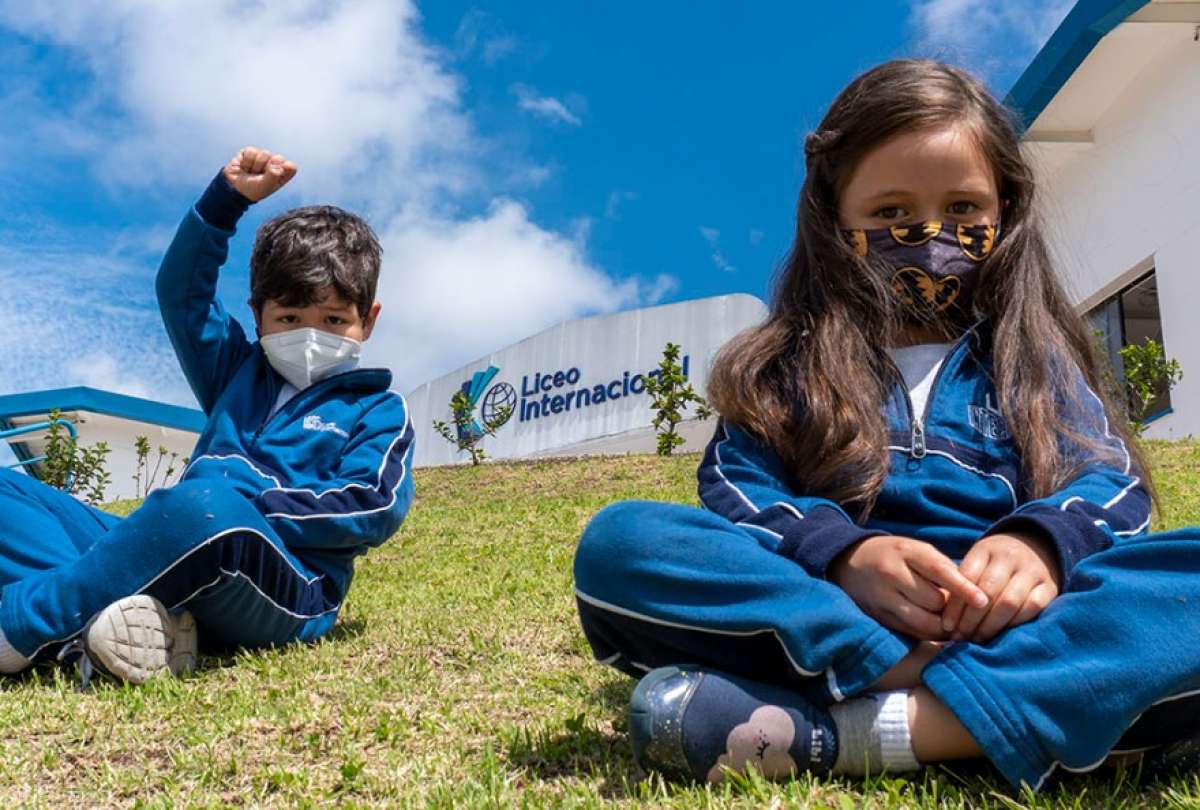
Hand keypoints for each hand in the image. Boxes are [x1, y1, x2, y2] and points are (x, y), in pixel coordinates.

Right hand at [223, 146, 297, 201]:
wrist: (234, 188)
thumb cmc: (253, 189)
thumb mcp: (265, 186)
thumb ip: (273, 174)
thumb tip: (277, 161)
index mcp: (282, 174)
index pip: (291, 167)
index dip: (286, 168)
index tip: (278, 173)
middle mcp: (274, 164)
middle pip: (279, 158)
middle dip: (268, 168)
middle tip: (259, 176)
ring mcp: (263, 157)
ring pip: (265, 153)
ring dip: (256, 166)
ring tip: (251, 172)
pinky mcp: (250, 152)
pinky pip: (251, 151)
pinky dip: (247, 161)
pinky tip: (244, 167)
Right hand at [830, 535, 988, 640]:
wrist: (850, 562)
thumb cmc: (895, 555)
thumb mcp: (916, 550)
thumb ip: (942, 568)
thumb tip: (973, 596)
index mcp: (907, 552)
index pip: (940, 571)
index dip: (963, 588)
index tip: (983, 601)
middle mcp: (892, 574)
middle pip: (933, 601)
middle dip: (952, 610)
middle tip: (965, 613)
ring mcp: (882, 597)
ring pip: (922, 622)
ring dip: (942, 626)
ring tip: (953, 625)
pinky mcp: (878, 616)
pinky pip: (910, 632)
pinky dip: (927, 633)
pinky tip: (935, 629)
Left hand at [942, 531, 1059, 643]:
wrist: (1036, 549)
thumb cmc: (995, 565)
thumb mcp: (977, 563)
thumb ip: (964, 584)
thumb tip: (946, 621)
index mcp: (986, 549)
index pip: (966, 577)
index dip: (955, 605)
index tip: (947, 626)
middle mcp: (1010, 556)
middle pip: (987, 591)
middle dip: (971, 619)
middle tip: (961, 637)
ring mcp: (1032, 570)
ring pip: (1009, 601)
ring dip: (990, 625)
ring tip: (977, 639)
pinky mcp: (1050, 586)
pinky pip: (1032, 608)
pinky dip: (1014, 623)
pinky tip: (1001, 634)